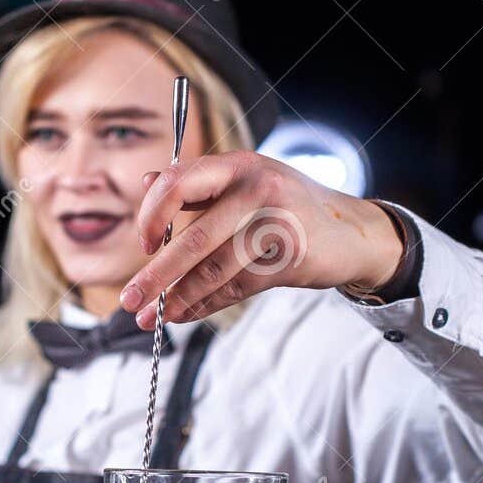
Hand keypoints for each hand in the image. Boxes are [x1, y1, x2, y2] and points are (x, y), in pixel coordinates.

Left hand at [117, 151, 404, 328]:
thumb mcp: (246, 184)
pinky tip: (185, 314)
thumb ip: (198, 186)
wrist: (352, 232)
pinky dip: (206, 304)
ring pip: (214, 268)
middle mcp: (257, 188)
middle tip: (130, 300)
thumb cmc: (288, 206)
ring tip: (154, 317)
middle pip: (194, 237)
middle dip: (156, 274)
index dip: (152, 216)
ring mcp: (277, 223)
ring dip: (179, 298)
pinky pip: (237, 286)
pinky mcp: (291, 258)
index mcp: (238, 164)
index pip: (177, 183)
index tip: (142, 245)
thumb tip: (146, 183)